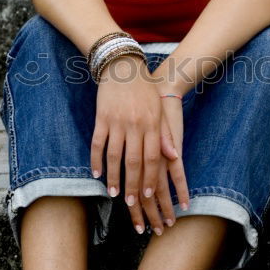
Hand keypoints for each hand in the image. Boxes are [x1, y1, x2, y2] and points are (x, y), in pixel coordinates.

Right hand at [90, 57, 187, 234]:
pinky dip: (96, 160)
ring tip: (112, 194)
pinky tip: (96, 174)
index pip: (152, 158)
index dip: (150, 179)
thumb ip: (166, 135)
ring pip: (114, 156)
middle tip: (129, 204)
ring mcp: (117, 121)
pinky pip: (97, 143)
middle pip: (133, 162)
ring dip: (113, 177)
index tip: (148, 197)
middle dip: (132, 185)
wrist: (124, 65)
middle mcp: (135, 125)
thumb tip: (174, 158)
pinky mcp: (101, 117)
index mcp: (152, 124)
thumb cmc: (145, 90)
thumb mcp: (160, 111)